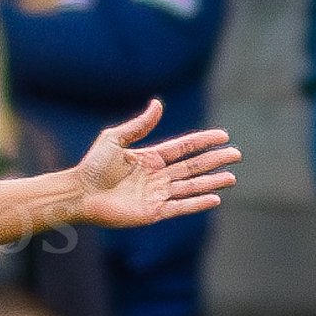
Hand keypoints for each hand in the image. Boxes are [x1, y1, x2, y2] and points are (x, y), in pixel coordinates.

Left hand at [75, 99, 240, 228]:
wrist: (79, 193)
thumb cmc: (92, 166)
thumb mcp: (115, 139)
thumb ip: (139, 125)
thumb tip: (158, 103)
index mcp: (149, 158)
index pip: (183, 148)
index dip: (203, 142)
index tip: (223, 136)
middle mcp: (156, 176)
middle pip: (192, 167)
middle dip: (214, 161)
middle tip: (236, 155)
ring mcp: (155, 194)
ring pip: (190, 186)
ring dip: (211, 182)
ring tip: (232, 177)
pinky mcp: (152, 212)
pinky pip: (180, 207)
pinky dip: (197, 203)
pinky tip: (214, 198)